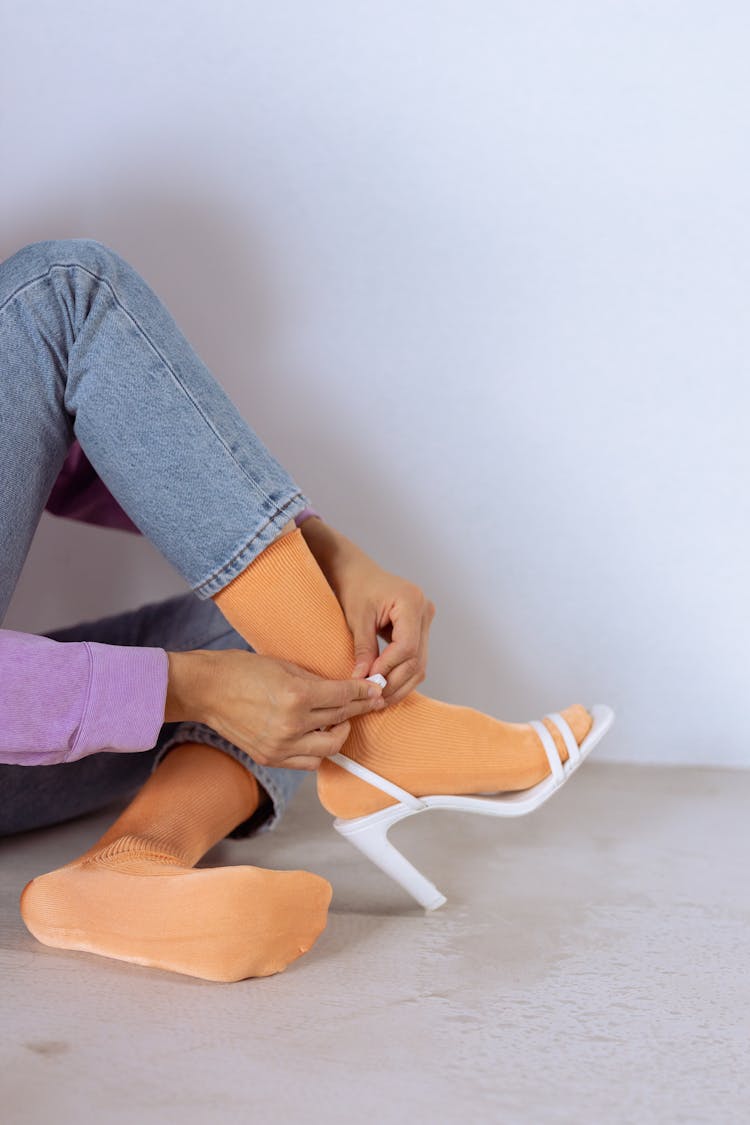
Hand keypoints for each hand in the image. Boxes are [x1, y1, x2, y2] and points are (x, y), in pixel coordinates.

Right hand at [165, 649, 384, 769]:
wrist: (207, 690)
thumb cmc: (242, 670)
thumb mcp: (286, 665)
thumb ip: (316, 680)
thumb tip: (344, 687)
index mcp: (297, 696)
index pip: (344, 696)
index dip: (364, 691)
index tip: (376, 689)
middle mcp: (292, 724)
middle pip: (341, 721)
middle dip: (358, 710)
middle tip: (367, 702)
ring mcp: (281, 745)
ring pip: (329, 748)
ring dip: (338, 734)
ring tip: (338, 721)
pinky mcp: (270, 757)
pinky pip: (307, 761)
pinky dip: (317, 750)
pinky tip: (317, 734)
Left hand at [300, 520, 435, 704]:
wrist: (358, 573)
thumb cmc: (355, 588)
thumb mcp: (357, 618)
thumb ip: (363, 649)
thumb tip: (362, 680)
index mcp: (411, 602)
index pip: (406, 646)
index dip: (388, 667)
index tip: (368, 680)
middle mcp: (425, 611)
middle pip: (417, 659)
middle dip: (394, 681)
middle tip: (373, 697)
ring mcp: (426, 621)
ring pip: (420, 664)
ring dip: (400, 684)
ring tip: (379, 698)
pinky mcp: (421, 630)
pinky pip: (416, 659)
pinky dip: (401, 675)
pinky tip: (385, 685)